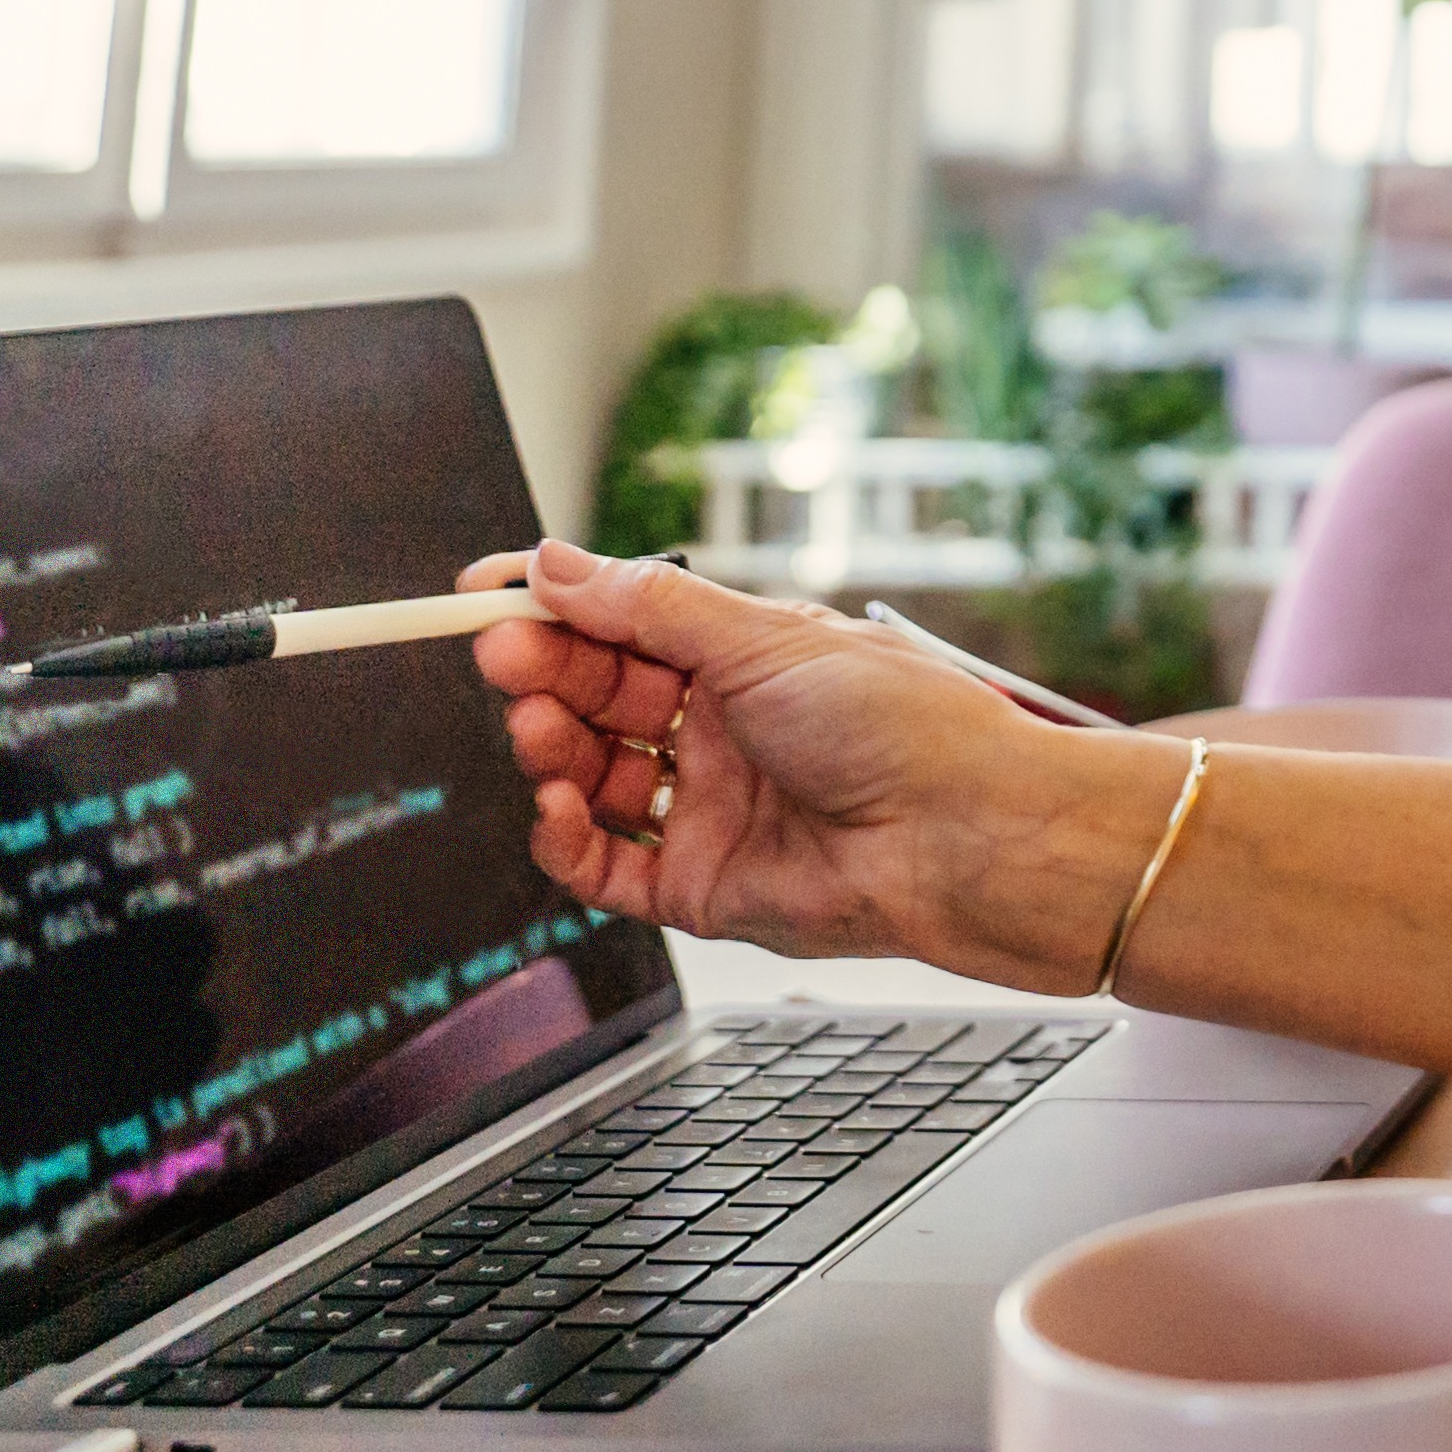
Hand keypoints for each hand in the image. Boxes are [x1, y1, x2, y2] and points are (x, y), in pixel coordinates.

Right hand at [464, 540, 1159, 990]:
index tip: (483, 591)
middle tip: (502, 654)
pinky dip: (567, 837)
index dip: (553, 608)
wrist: (968, 835)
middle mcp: (724, 733)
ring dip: (550, 748)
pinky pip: (607, 866)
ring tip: (538, 727)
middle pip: (598, 698)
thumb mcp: (769, 639)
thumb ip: (653, 608)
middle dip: (543, 671)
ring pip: (594, 777)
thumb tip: (558, 563)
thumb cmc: (901, 725)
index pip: (624, 625)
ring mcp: (712, 811)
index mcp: (746, 661)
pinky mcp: (704, 888)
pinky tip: (559, 804)